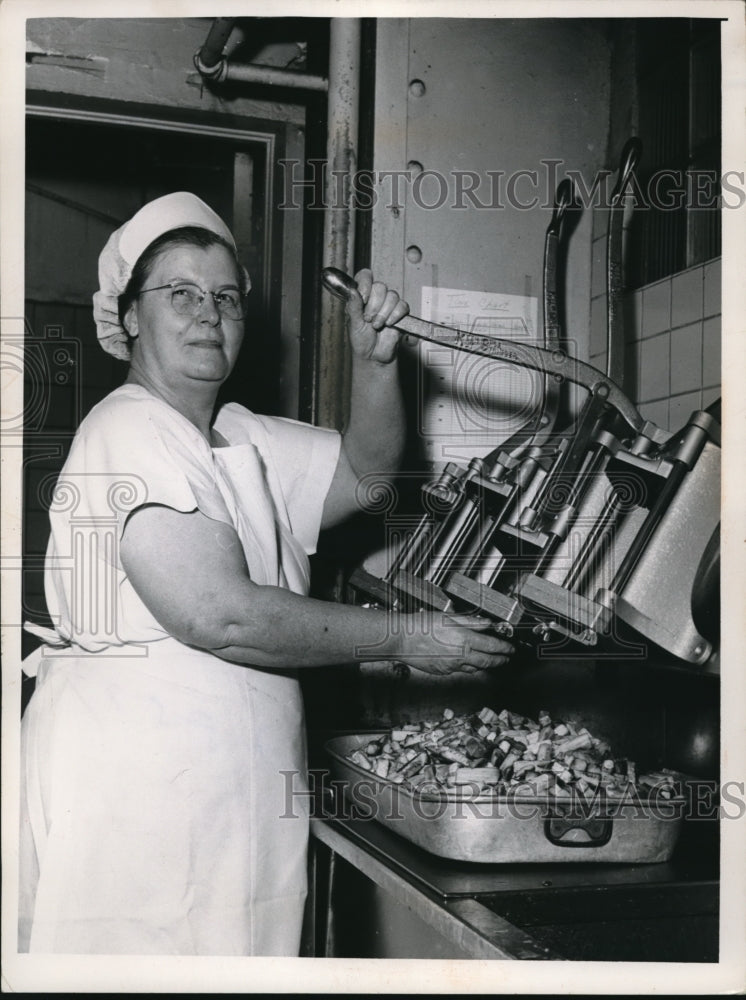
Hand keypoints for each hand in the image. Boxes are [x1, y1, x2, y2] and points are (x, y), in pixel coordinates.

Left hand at [345, 268, 409, 363]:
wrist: (374, 356)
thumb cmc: (361, 341)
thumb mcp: (353, 324)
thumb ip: (353, 307)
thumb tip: (352, 291)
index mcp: (361, 297)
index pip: (365, 277)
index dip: (366, 284)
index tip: (363, 298)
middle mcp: (375, 298)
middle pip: (380, 287)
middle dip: (374, 306)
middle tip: (369, 319)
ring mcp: (388, 304)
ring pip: (392, 296)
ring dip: (383, 313)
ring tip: (377, 325)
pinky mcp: (400, 313)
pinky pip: (402, 306)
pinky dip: (395, 316)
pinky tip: (389, 324)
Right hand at [397, 611, 514, 675]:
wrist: (402, 640)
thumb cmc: (421, 626)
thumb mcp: (449, 618)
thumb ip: (471, 621)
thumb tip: (487, 623)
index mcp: (464, 640)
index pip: (492, 646)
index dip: (504, 648)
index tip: (511, 648)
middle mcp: (461, 656)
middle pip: (487, 661)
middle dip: (500, 660)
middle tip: (507, 658)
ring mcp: (452, 666)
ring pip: (475, 668)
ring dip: (486, 665)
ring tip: (491, 661)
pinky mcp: (443, 671)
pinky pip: (461, 670)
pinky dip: (468, 667)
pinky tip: (468, 662)